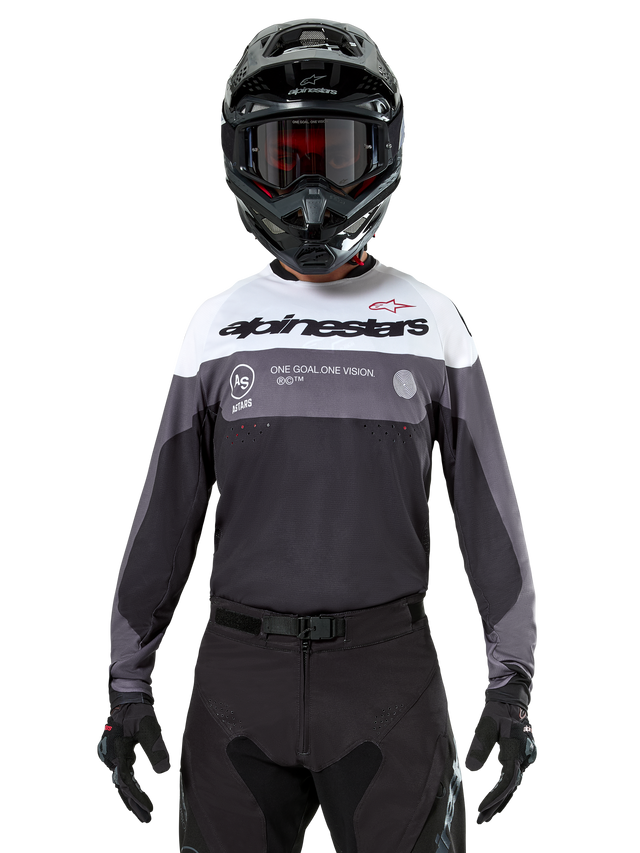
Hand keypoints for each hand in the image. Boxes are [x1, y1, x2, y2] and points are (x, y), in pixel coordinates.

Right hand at [95, 699, 172, 824]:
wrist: (127, 696)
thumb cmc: (138, 711)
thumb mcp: (150, 729)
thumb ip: (156, 750)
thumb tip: (164, 773)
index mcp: (115, 753)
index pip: (125, 783)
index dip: (138, 799)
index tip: (150, 812)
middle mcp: (108, 758)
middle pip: (120, 787)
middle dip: (133, 804)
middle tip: (146, 821)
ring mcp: (108, 756)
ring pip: (118, 782)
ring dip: (130, 798)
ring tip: (142, 813)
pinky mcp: (113, 752)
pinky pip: (119, 774)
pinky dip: (128, 786)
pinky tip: (136, 793)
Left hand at [462, 701, 538, 826]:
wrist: (510, 701)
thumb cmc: (496, 712)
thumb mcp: (485, 726)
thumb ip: (479, 746)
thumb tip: (471, 771)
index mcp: (516, 751)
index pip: (506, 781)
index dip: (494, 797)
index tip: (481, 809)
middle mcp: (524, 758)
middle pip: (512, 788)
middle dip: (497, 806)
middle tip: (482, 821)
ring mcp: (525, 759)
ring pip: (515, 786)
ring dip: (501, 802)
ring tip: (487, 816)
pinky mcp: (522, 759)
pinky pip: (514, 780)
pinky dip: (505, 793)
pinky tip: (497, 801)